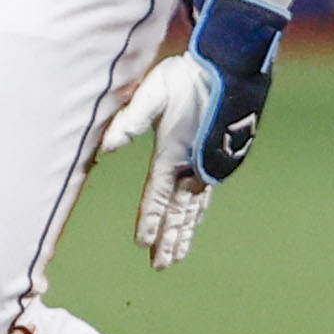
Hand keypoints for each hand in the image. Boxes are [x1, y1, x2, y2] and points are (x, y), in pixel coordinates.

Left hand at [100, 54, 216, 268]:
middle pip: (179, 212)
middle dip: (170, 240)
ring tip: (177, 257)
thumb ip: (130, 121)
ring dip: (185, 233)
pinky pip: (206, 195)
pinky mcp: (219, 158)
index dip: (150, 220)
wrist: (228, 66)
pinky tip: (192, 223)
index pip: (158, 195)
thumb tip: (105, 146)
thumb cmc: (185, 77)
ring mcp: (210, 163)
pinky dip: (197, 214)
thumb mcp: (152, 94)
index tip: (143, 244)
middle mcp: (194, 165)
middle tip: (161, 267)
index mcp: (175, 153)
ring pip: (194, 208)